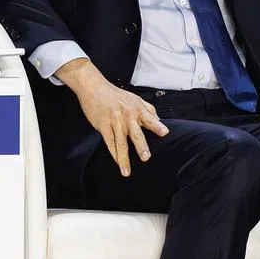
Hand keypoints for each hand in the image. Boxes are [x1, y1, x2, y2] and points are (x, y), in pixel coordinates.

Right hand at [55, 57, 168, 176]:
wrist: (94, 88)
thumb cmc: (115, 95)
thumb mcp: (135, 99)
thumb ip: (148, 109)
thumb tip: (159, 120)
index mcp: (137, 109)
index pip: (150, 118)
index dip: (157, 126)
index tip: (165, 132)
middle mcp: (127, 116)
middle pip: (135, 134)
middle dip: (141, 146)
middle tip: (146, 157)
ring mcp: (114, 122)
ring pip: (120, 143)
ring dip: (123, 158)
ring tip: (127, 171)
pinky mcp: (103, 125)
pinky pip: (109, 142)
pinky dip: (113, 154)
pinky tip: (117, 162)